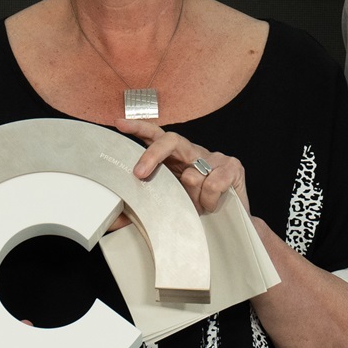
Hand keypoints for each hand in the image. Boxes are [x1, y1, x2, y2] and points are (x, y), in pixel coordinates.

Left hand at [119, 119, 249, 215]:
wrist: (231, 223)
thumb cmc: (197, 209)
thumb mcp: (169, 206)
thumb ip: (145, 207)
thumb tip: (115, 219)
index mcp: (174, 158)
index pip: (155, 135)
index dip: (138, 127)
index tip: (119, 124)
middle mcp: (192, 152)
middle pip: (170, 139)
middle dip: (152, 155)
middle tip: (139, 174)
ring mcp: (214, 157)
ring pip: (193, 174)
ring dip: (192, 198)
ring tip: (198, 207)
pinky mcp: (233, 166)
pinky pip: (213, 184)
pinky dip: (210, 200)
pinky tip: (214, 204)